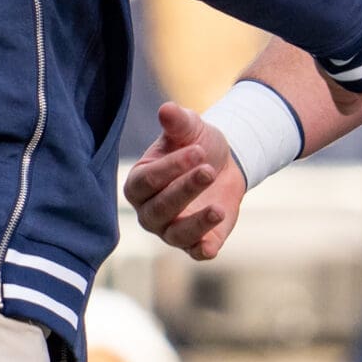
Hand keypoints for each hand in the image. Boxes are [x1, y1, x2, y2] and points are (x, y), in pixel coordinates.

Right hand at [124, 102, 247, 259]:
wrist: (222, 164)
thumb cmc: (196, 145)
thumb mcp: (189, 129)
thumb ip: (177, 121)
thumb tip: (167, 109)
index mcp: (139, 183)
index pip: (147, 180)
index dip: (171, 167)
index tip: (198, 150)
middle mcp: (149, 211)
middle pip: (160, 208)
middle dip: (185, 190)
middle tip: (209, 170)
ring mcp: (171, 230)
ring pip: (177, 234)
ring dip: (197, 223)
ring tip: (218, 209)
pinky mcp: (196, 243)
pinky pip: (195, 252)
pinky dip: (202, 250)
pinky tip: (211, 246)